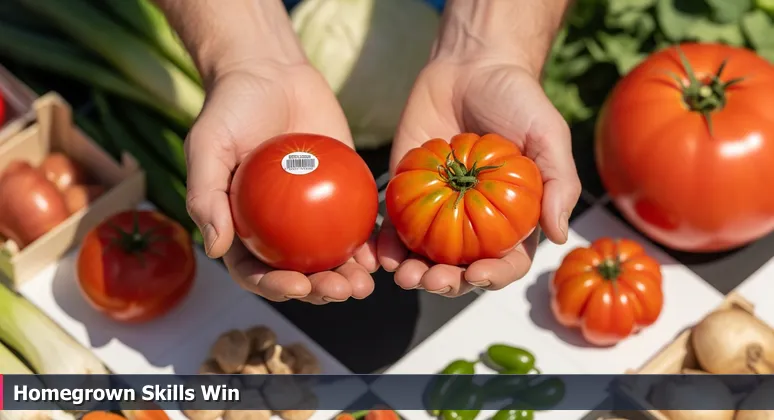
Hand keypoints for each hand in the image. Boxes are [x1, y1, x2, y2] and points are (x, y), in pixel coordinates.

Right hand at [185, 62, 377, 303]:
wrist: (270, 72)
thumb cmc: (231, 108)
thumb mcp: (207, 146)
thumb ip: (206, 195)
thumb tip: (214, 248)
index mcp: (241, 227)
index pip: (256, 270)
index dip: (275, 287)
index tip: (298, 287)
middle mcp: (276, 229)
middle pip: (298, 273)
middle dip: (320, 291)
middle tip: (341, 291)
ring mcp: (311, 215)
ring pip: (330, 258)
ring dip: (347, 278)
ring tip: (364, 285)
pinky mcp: (340, 194)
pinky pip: (355, 224)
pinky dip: (366, 243)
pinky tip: (378, 253)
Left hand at [378, 58, 581, 296]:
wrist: (471, 66)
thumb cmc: (517, 100)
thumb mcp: (549, 134)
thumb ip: (560, 182)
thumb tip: (558, 235)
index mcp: (512, 218)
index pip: (507, 262)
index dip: (494, 277)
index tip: (477, 274)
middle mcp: (475, 222)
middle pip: (461, 269)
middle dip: (446, 283)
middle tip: (431, 279)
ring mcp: (439, 211)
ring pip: (425, 256)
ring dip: (414, 273)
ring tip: (403, 275)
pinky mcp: (407, 193)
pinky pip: (395, 227)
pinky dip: (386, 246)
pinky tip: (380, 254)